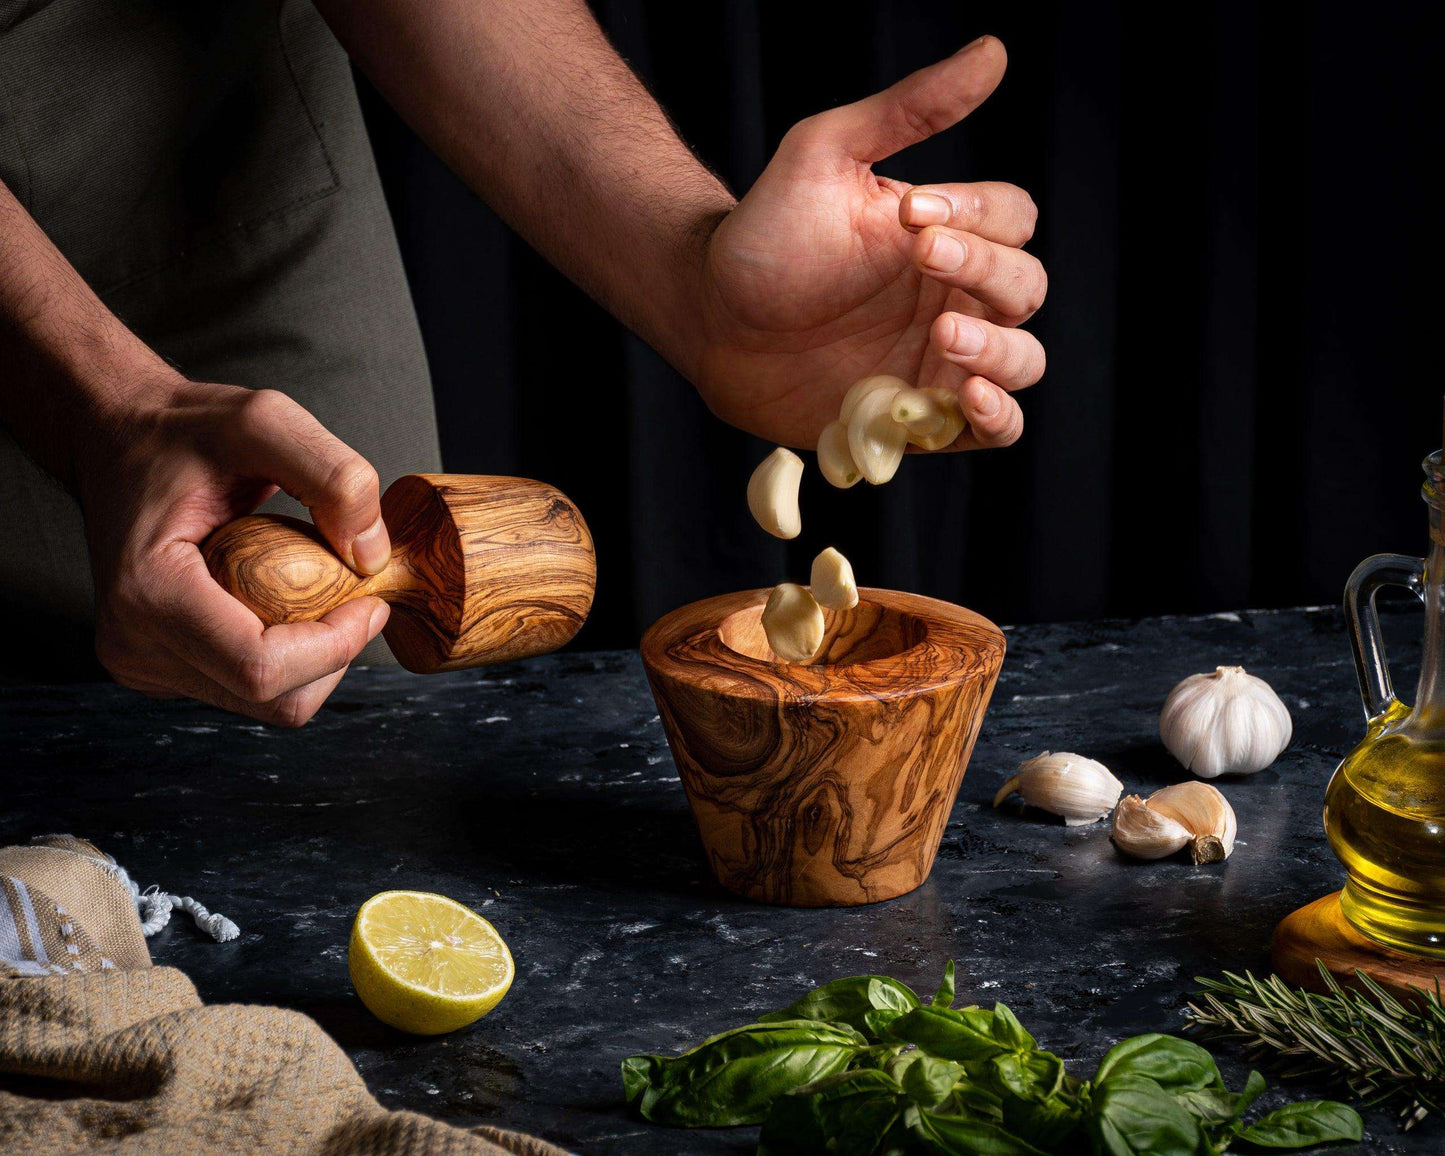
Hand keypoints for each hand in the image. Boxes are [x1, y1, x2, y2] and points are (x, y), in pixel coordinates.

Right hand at [81, 378, 392, 725]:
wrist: (119, 439)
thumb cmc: (181, 431)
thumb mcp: (265, 420)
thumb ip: (333, 475)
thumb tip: (372, 556)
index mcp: (149, 593)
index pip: (262, 668)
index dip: (336, 646)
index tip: (373, 600)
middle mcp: (136, 643)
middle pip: (274, 699)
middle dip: (334, 654)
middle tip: (355, 592)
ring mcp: (145, 663)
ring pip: (268, 702)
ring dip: (315, 656)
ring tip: (314, 588)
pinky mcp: (163, 668)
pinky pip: (250, 688)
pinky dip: (289, 654)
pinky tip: (282, 600)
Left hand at [696, 36, 1043, 451]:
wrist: (710, 317)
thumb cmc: (765, 232)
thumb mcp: (825, 153)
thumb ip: (907, 110)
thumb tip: (994, 50)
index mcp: (944, 233)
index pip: (1011, 219)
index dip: (978, 216)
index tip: (910, 215)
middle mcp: (955, 297)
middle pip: (1025, 287)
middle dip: (986, 274)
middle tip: (920, 262)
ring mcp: (941, 361)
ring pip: (1024, 360)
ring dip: (1000, 350)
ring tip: (943, 337)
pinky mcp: (921, 419)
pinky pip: (991, 430)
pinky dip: (998, 418)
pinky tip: (970, 398)